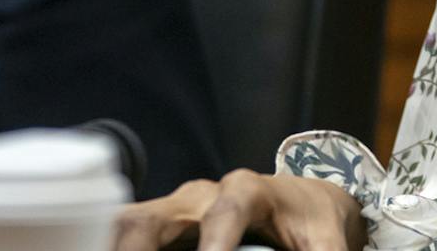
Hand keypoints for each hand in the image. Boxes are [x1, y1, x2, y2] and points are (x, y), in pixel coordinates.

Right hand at [114, 170, 364, 250]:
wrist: (303, 206)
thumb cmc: (312, 223)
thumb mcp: (327, 240)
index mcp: (247, 191)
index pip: (227, 210)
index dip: (216, 241)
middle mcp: (200, 197)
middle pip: (149, 218)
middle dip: (132, 250)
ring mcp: (171, 214)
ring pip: (122, 229)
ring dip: (109, 250)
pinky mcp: (156, 233)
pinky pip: (119, 240)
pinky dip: (110, 249)